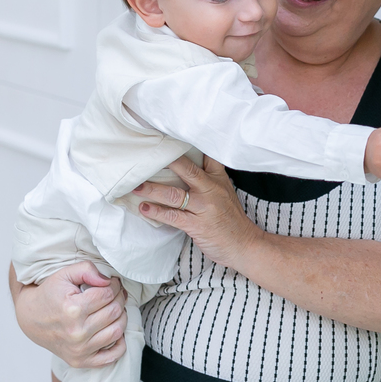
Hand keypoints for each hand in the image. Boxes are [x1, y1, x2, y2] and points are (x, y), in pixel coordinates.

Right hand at [9, 262, 126, 367]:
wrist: (31, 318)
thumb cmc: (50, 295)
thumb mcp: (64, 274)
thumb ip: (87, 270)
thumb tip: (108, 280)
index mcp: (72, 310)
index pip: (108, 294)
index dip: (114, 285)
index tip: (112, 283)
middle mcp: (76, 332)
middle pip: (114, 311)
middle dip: (119, 298)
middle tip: (114, 294)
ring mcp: (79, 349)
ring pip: (117, 331)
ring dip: (121, 317)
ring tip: (114, 309)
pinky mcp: (80, 361)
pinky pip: (112, 357)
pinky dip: (119, 344)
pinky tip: (113, 331)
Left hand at [134, 154, 263, 268]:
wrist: (244, 244)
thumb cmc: (231, 219)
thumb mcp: (225, 192)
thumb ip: (209, 179)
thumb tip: (185, 167)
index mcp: (218, 179)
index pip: (206, 156)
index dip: (189, 145)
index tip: (171, 137)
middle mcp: (211, 189)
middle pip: (187, 170)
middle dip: (167, 162)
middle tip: (148, 155)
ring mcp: (203, 207)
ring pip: (174, 194)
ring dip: (152, 190)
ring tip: (136, 187)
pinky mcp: (196, 225)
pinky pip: (172, 216)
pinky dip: (156, 212)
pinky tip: (144, 208)